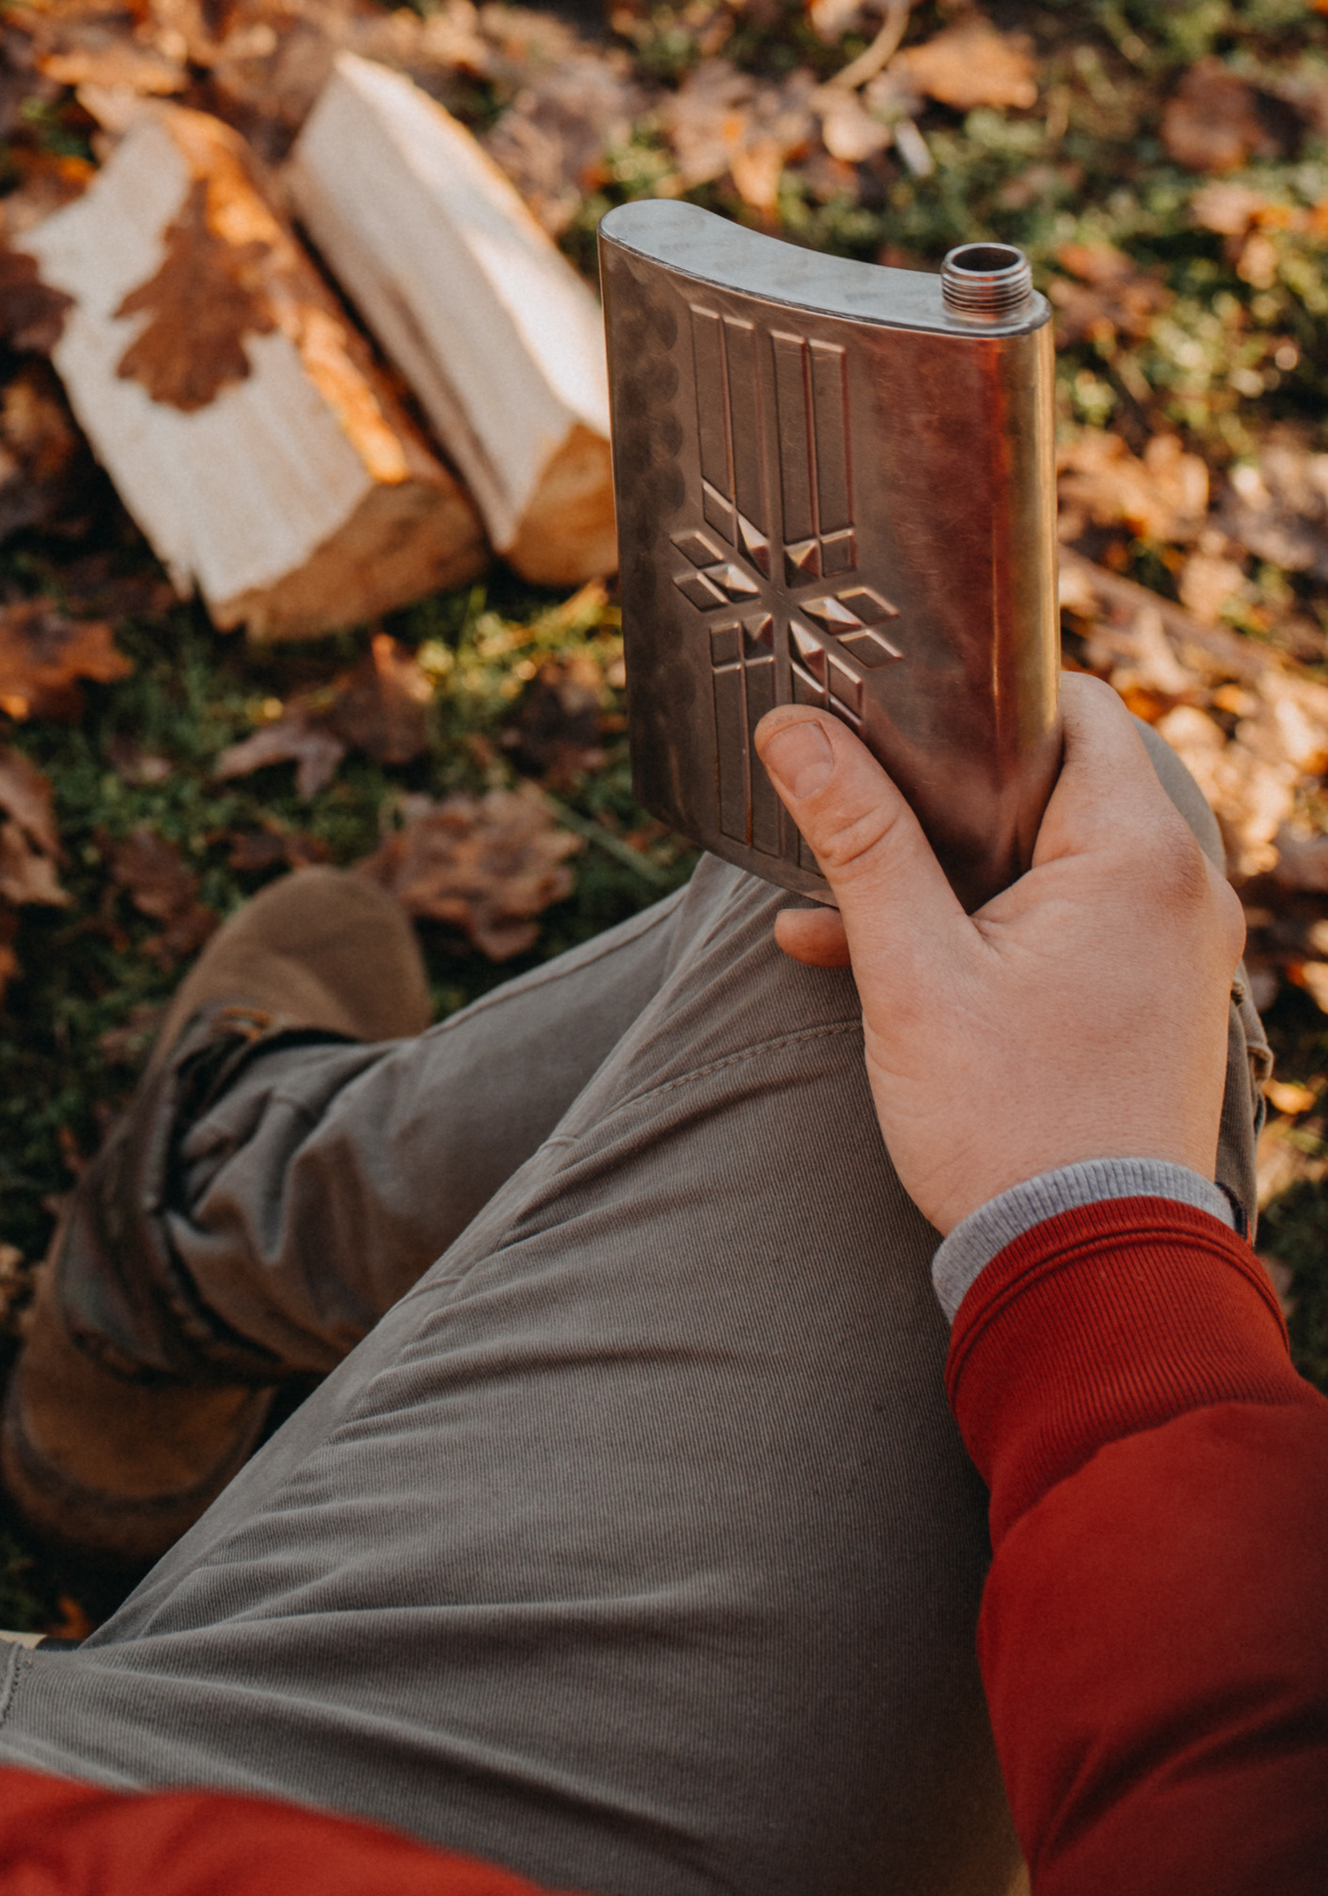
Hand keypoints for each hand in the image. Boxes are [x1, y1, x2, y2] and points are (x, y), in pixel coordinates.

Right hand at [753, 674, 1242, 1236]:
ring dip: (948, 869)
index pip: (1076, 706)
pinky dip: (986, 925)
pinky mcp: (1153, 999)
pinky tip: (874, 959)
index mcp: (1135, 856)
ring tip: (839, 902)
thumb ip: (857, 837)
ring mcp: (1174, 949)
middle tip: (858, 794)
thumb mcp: (909, 971)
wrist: (1090, 1273)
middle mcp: (1178, 889)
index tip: (897, 706)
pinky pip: (1067, 922)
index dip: (983, 695)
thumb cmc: (1008, 1124)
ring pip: (1048, 856)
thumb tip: (790, 728)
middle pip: (1054, 779)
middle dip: (943, 793)